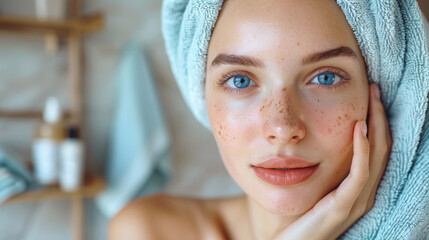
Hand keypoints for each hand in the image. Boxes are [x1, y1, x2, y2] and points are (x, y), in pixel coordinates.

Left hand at [272, 83, 391, 239]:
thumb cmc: (298, 217)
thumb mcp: (314, 186)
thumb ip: (321, 167)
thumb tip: (312, 139)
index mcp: (358, 187)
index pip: (375, 148)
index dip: (376, 121)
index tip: (369, 95)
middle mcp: (363, 192)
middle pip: (381, 148)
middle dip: (380, 116)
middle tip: (375, 89)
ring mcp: (356, 200)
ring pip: (376, 157)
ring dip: (376, 126)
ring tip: (372, 100)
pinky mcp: (343, 206)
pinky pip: (359, 174)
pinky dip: (361, 150)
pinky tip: (358, 128)